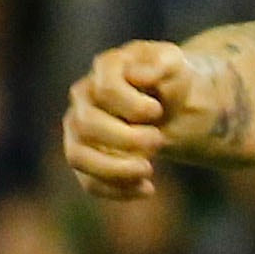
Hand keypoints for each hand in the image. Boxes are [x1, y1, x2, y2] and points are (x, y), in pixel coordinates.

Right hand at [63, 39, 204, 198]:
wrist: (174, 105)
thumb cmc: (171, 81)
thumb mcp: (176, 64)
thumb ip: (163, 62)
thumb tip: (140, 76)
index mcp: (105, 69)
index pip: (105, 89)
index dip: (132, 106)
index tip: (157, 111)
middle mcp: (83, 98)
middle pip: (86, 124)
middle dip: (126, 139)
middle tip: (158, 141)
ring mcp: (79, 129)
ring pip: (78, 156)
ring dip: (114, 169)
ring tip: (148, 170)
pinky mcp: (87, 157)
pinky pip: (89, 182)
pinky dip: (117, 191)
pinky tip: (147, 189)